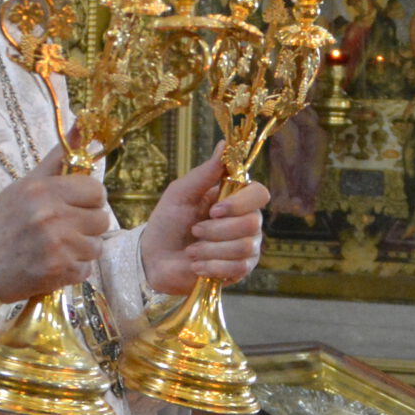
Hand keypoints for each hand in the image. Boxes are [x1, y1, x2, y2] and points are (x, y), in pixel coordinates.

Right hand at [0, 153, 112, 303]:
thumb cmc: (1, 223)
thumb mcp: (25, 186)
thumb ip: (56, 159)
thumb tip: (80, 125)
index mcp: (43, 190)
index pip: (96, 190)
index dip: (89, 199)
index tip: (76, 206)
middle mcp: (52, 216)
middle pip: (102, 219)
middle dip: (87, 225)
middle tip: (65, 229)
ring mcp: (57, 246)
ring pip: (97, 246)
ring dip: (81, 249)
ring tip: (57, 248)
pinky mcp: (59, 272)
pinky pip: (87, 269)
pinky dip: (73, 269)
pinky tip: (53, 264)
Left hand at [140, 152, 268, 296]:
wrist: (154, 258)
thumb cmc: (168, 221)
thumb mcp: (181, 193)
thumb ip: (205, 172)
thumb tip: (224, 143)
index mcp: (236, 199)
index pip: (259, 194)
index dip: (239, 203)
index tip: (214, 209)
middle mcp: (247, 222)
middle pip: (252, 223)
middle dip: (216, 230)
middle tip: (194, 231)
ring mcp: (247, 248)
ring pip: (243, 247)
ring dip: (209, 249)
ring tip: (191, 250)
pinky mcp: (240, 271)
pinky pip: (237, 268)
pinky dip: (211, 266)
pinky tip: (196, 265)